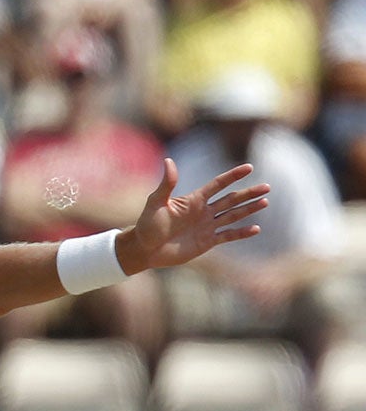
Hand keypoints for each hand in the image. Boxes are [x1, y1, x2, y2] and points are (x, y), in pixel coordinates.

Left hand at [121, 159, 268, 272]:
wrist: (144, 249)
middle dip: (248, 193)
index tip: (249, 167)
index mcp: (193, 200)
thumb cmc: (147, 225)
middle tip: (267, 187)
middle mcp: (203, 211)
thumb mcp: (155, 203)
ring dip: (248, 209)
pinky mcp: (207, 242)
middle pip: (230, 200)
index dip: (232, 176)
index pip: (217, 185)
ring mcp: (206, 227)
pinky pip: (228, 235)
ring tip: (265, 202)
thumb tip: (168, 160)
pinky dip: (242, 233)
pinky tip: (256, 228)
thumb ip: (166, 184)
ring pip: (233, 215)